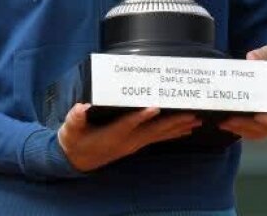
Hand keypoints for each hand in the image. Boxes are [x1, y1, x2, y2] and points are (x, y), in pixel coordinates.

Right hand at [57, 105, 200, 171]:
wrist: (78, 159)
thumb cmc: (74, 140)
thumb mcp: (70, 129)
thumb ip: (75, 118)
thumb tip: (80, 108)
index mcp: (111, 135)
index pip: (127, 124)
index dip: (141, 117)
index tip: (154, 107)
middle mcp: (127, 141)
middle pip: (152, 131)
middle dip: (172, 122)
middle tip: (191, 114)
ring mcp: (134, 143)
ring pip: (159, 135)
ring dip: (178, 128)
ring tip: (196, 120)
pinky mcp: (136, 143)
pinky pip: (158, 137)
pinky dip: (173, 133)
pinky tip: (186, 130)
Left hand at [219, 46, 266, 139]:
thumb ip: (262, 54)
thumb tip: (251, 58)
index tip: (256, 117)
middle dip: (247, 127)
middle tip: (228, 121)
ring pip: (259, 133)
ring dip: (241, 131)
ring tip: (223, 124)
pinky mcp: (264, 125)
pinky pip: (254, 133)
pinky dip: (241, 131)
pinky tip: (227, 125)